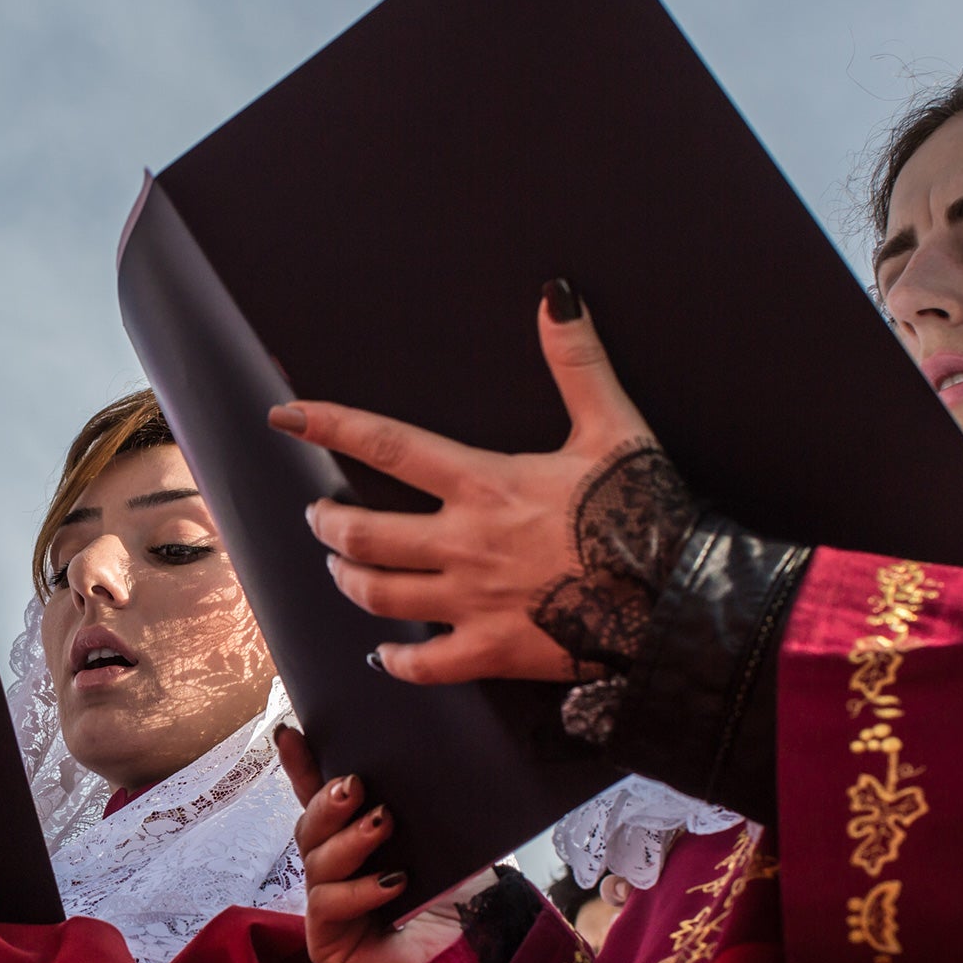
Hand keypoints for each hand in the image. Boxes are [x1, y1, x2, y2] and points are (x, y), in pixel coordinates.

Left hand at [269, 283, 693, 686]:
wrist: (677, 600)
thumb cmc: (645, 511)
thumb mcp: (613, 427)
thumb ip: (576, 361)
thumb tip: (556, 295)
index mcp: (483, 484)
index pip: (386, 445)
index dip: (328, 425)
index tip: (286, 417)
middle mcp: (463, 544)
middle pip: (361, 534)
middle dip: (328, 524)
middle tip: (321, 516)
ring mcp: (471, 603)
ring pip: (377, 596)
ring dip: (348, 581)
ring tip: (341, 569)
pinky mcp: (491, 652)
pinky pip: (421, 666)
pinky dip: (394, 662)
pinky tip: (383, 655)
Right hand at [274, 726, 465, 962]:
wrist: (477, 957)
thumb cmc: (460, 899)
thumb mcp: (443, 839)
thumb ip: (421, 806)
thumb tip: (421, 758)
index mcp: (356, 838)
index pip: (319, 796)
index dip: (301, 766)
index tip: (290, 733)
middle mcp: (336, 869)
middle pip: (310, 825)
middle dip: (328, 802)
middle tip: (356, 786)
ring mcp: (327, 904)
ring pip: (317, 861)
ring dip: (350, 840)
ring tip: (383, 824)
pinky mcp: (327, 940)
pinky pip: (328, 904)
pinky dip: (360, 890)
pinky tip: (393, 883)